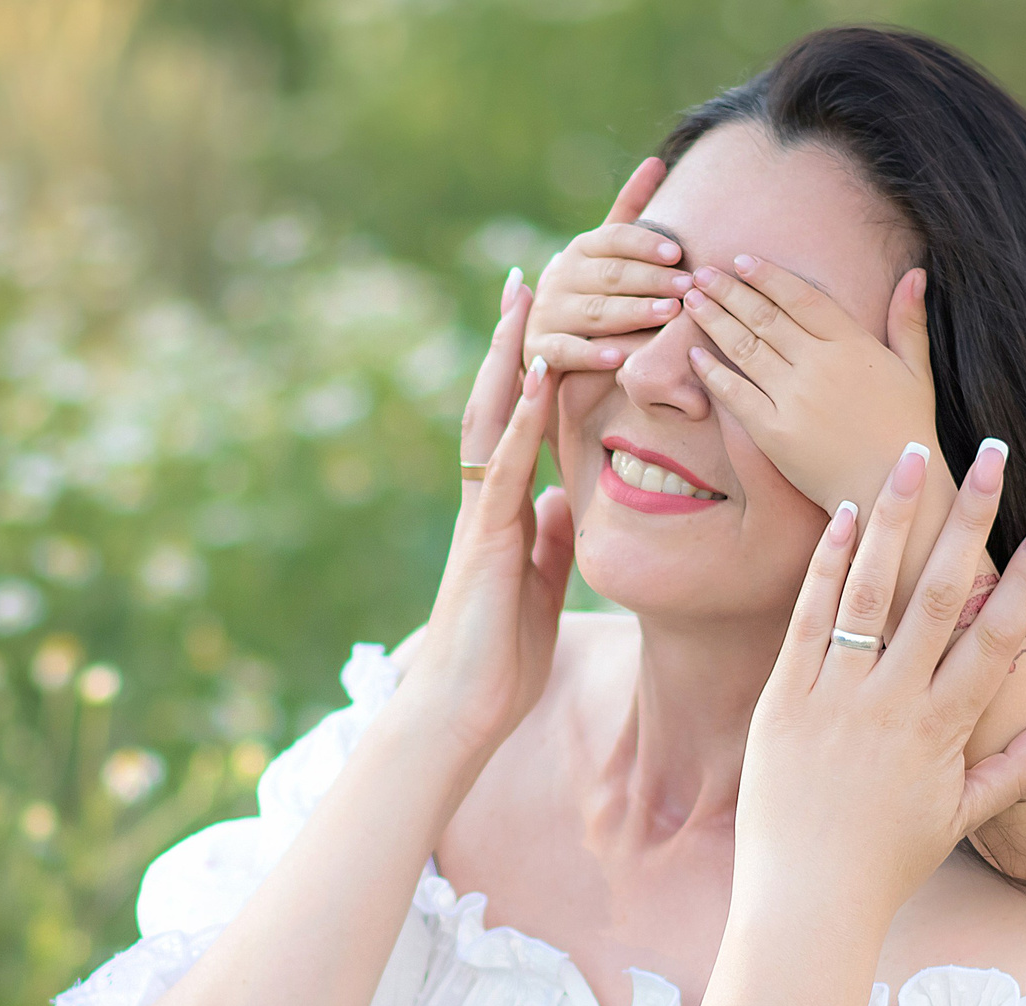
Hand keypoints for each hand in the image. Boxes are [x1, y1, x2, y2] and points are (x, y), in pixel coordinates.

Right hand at [394, 276, 573, 756]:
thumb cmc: (500, 660)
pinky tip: (537, 377)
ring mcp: (482, 513)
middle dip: (513, 340)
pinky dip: (520, 419)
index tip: (548, 317)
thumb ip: (547, 538)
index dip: (532, 371)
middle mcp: (487, 499)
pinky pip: (504, 466)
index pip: (518, 424)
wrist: (464, 711)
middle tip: (531, 274)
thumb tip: (561, 500)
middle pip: (497, 402)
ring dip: (510, 356)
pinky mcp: (485, 537)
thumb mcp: (539, 584)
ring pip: (492, 418)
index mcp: (503, 509)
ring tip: (528, 295)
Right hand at [523, 158, 697, 374]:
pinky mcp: (541, 348)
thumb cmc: (590, 289)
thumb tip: (657, 161)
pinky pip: (566, 351)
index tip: (678, 252)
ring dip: (632, 312)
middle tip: (686, 286)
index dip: (645, 244)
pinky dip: (591, 355)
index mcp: (582, 249)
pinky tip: (619, 358)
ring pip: (594, 311)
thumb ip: (629, 211)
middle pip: (610, 275)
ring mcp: (549, 312)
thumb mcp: (606, 250)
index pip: (613, 239)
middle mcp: (562, 276)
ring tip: (668, 314)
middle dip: (650, 280)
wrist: (546, 336)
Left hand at [680, 255, 942, 517]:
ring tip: (691, 302)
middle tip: (701, 274)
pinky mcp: (774, 432)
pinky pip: (735, 394)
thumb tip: (915, 273)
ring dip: (714, 321)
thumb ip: (909, 320)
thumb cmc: (906, 431)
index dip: (768, 277)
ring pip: (744, 348)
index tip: (742, 261)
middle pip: (764, 317)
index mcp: (853, 344)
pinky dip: (711, 372)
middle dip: (728, 291)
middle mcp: (820, 365)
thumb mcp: (916, 370)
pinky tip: (694, 353)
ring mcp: (794, 398)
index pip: (801, 297)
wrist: (891, 490)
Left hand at [735, 439, 1025, 924]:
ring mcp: (835, 698)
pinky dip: (825, 566)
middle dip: (970, 520)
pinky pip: (807, 619)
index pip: (996, 637)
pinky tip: (841, 515)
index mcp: (942, 730)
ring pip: (870, 591)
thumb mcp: (963, 817)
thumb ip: (1022, 767)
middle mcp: (892, 704)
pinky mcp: (782, 699)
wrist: (806, 902)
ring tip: (909, 456)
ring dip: (892, 518)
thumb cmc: (886, 864)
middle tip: (991, 457)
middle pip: (940, 595)